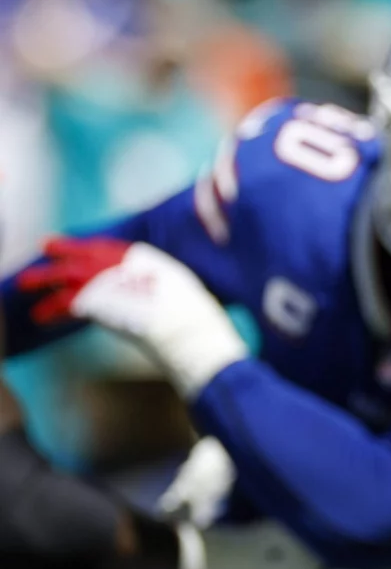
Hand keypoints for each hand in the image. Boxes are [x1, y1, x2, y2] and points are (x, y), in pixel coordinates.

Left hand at [17, 238, 246, 398]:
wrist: (181, 324)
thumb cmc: (189, 309)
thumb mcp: (176, 281)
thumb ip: (154, 277)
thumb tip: (151, 284)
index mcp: (136, 254)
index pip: (102, 246)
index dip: (85, 245)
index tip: (74, 243)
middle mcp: (114, 262)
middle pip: (77, 254)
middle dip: (58, 251)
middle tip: (43, 248)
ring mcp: (99, 280)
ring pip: (61, 276)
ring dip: (41, 280)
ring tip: (24, 285)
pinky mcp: (89, 303)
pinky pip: (62, 305)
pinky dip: (50, 311)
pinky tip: (41, 318)